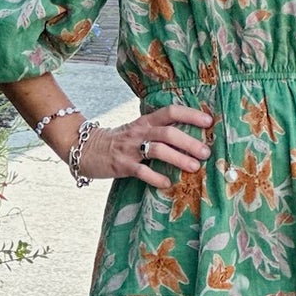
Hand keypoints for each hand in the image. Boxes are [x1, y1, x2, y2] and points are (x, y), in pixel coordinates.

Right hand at [74, 103, 213, 188]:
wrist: (86, 148)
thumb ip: (158, 131)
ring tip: (194, 167)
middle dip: (190, 142)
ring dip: (179, 158)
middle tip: (206, 152)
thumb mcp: (138, 130)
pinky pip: (142, 172)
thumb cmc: (118, 141)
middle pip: (168, 132)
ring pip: (158, 150)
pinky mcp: (122, 165)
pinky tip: (168, 183)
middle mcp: (139, 132)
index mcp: (145, 121)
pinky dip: (156, 178)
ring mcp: (130, 148)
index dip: (190, 115)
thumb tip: (190, 137)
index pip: (170, 112)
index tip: (209, 122)